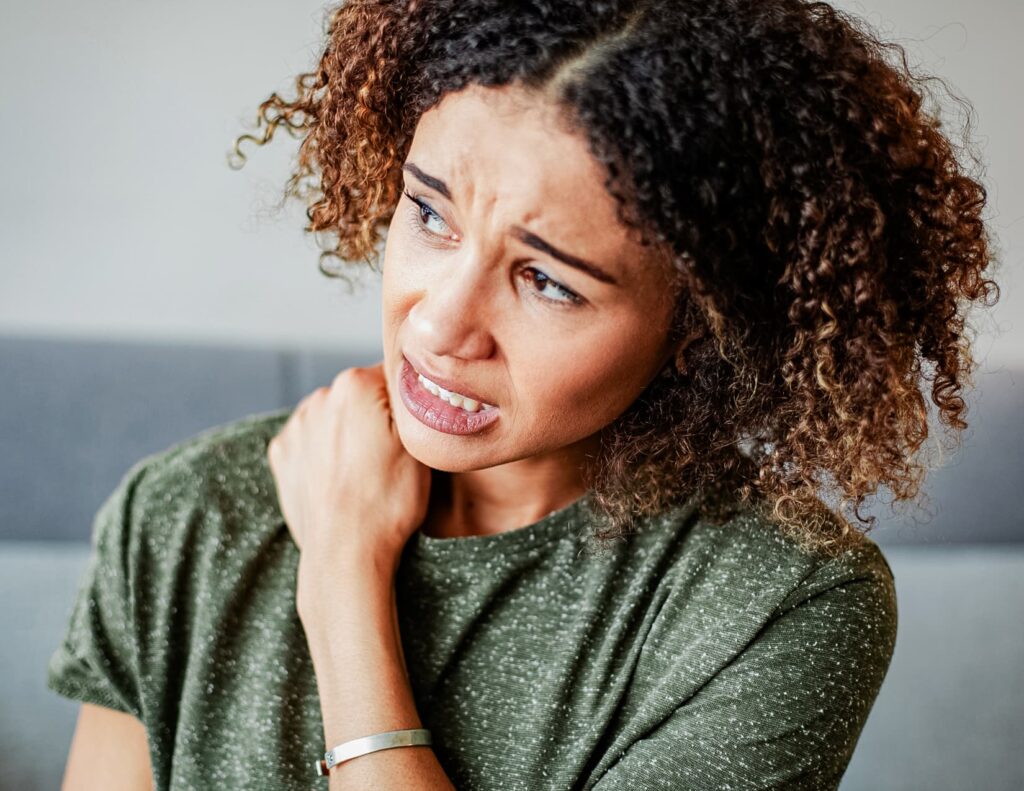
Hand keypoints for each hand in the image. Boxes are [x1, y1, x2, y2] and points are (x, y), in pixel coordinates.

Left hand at [266, 363, 431, 575]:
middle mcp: (319, 396)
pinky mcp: (282, 453)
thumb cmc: (389, 501)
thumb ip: (414, 397)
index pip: (394, 375)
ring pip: (336, 418)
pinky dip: (325, 453)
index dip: (410, 404)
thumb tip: (411, 375)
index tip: (414, 433)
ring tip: (365, 473)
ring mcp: (296, 426)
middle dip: (377, 417)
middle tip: (391, 457)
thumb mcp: (420, 442)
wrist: (346, 553)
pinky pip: (311, 441)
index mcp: (355, 384)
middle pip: (362, 395)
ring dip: (350, 434)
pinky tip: (341, 478)